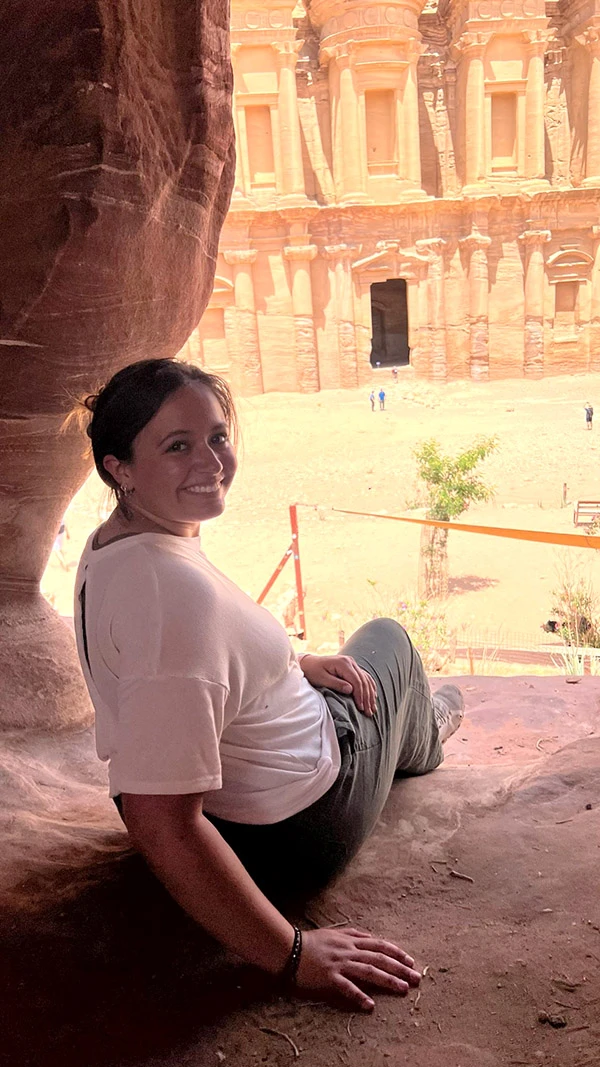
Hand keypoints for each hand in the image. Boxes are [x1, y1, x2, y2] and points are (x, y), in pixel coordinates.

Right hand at [297, 927, 420, 1010]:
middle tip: (416, 978)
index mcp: (350, 940)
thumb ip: (353, 935)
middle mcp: (349, 951)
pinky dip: (359, 996)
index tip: (410, 960)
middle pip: (379, 958)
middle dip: (400, 968)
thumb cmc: (312, 941)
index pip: (379, 945)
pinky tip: (370, 1005)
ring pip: (369, 971)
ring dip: (387, 980)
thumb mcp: (335, 932)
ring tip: (403, 989)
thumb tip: (369, 937)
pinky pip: (346, 988)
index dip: (396, 952)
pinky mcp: (329, 977)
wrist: (289, 948)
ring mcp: (340, 964)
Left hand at [299, 654, 376, 716]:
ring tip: (372, 708)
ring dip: (370, 694)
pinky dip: (370, 687)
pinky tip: (372, 697)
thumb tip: (351, 690)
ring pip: (366, 679)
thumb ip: (336, 684)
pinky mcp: (352, 667)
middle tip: (369, 712)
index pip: (356, 681)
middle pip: (363, 681)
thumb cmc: (313, 671)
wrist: (309, 663)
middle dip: (367, 698)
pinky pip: (365, 677)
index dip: (360, 695)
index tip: (361, 708)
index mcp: (343, 663)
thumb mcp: (322, 679)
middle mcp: (350, 661)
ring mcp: (352, 663)